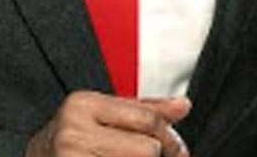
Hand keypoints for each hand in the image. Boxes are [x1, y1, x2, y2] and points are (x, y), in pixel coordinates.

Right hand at [26, 91, 190, 156]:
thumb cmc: (73, 137)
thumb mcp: (103, 114)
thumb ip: (142, 109)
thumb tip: (184, 104)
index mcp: (83, 104)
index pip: (146, 118)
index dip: (169, 136)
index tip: (177, 148)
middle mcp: (74, 131)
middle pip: (147, 150)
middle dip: (157, 156)